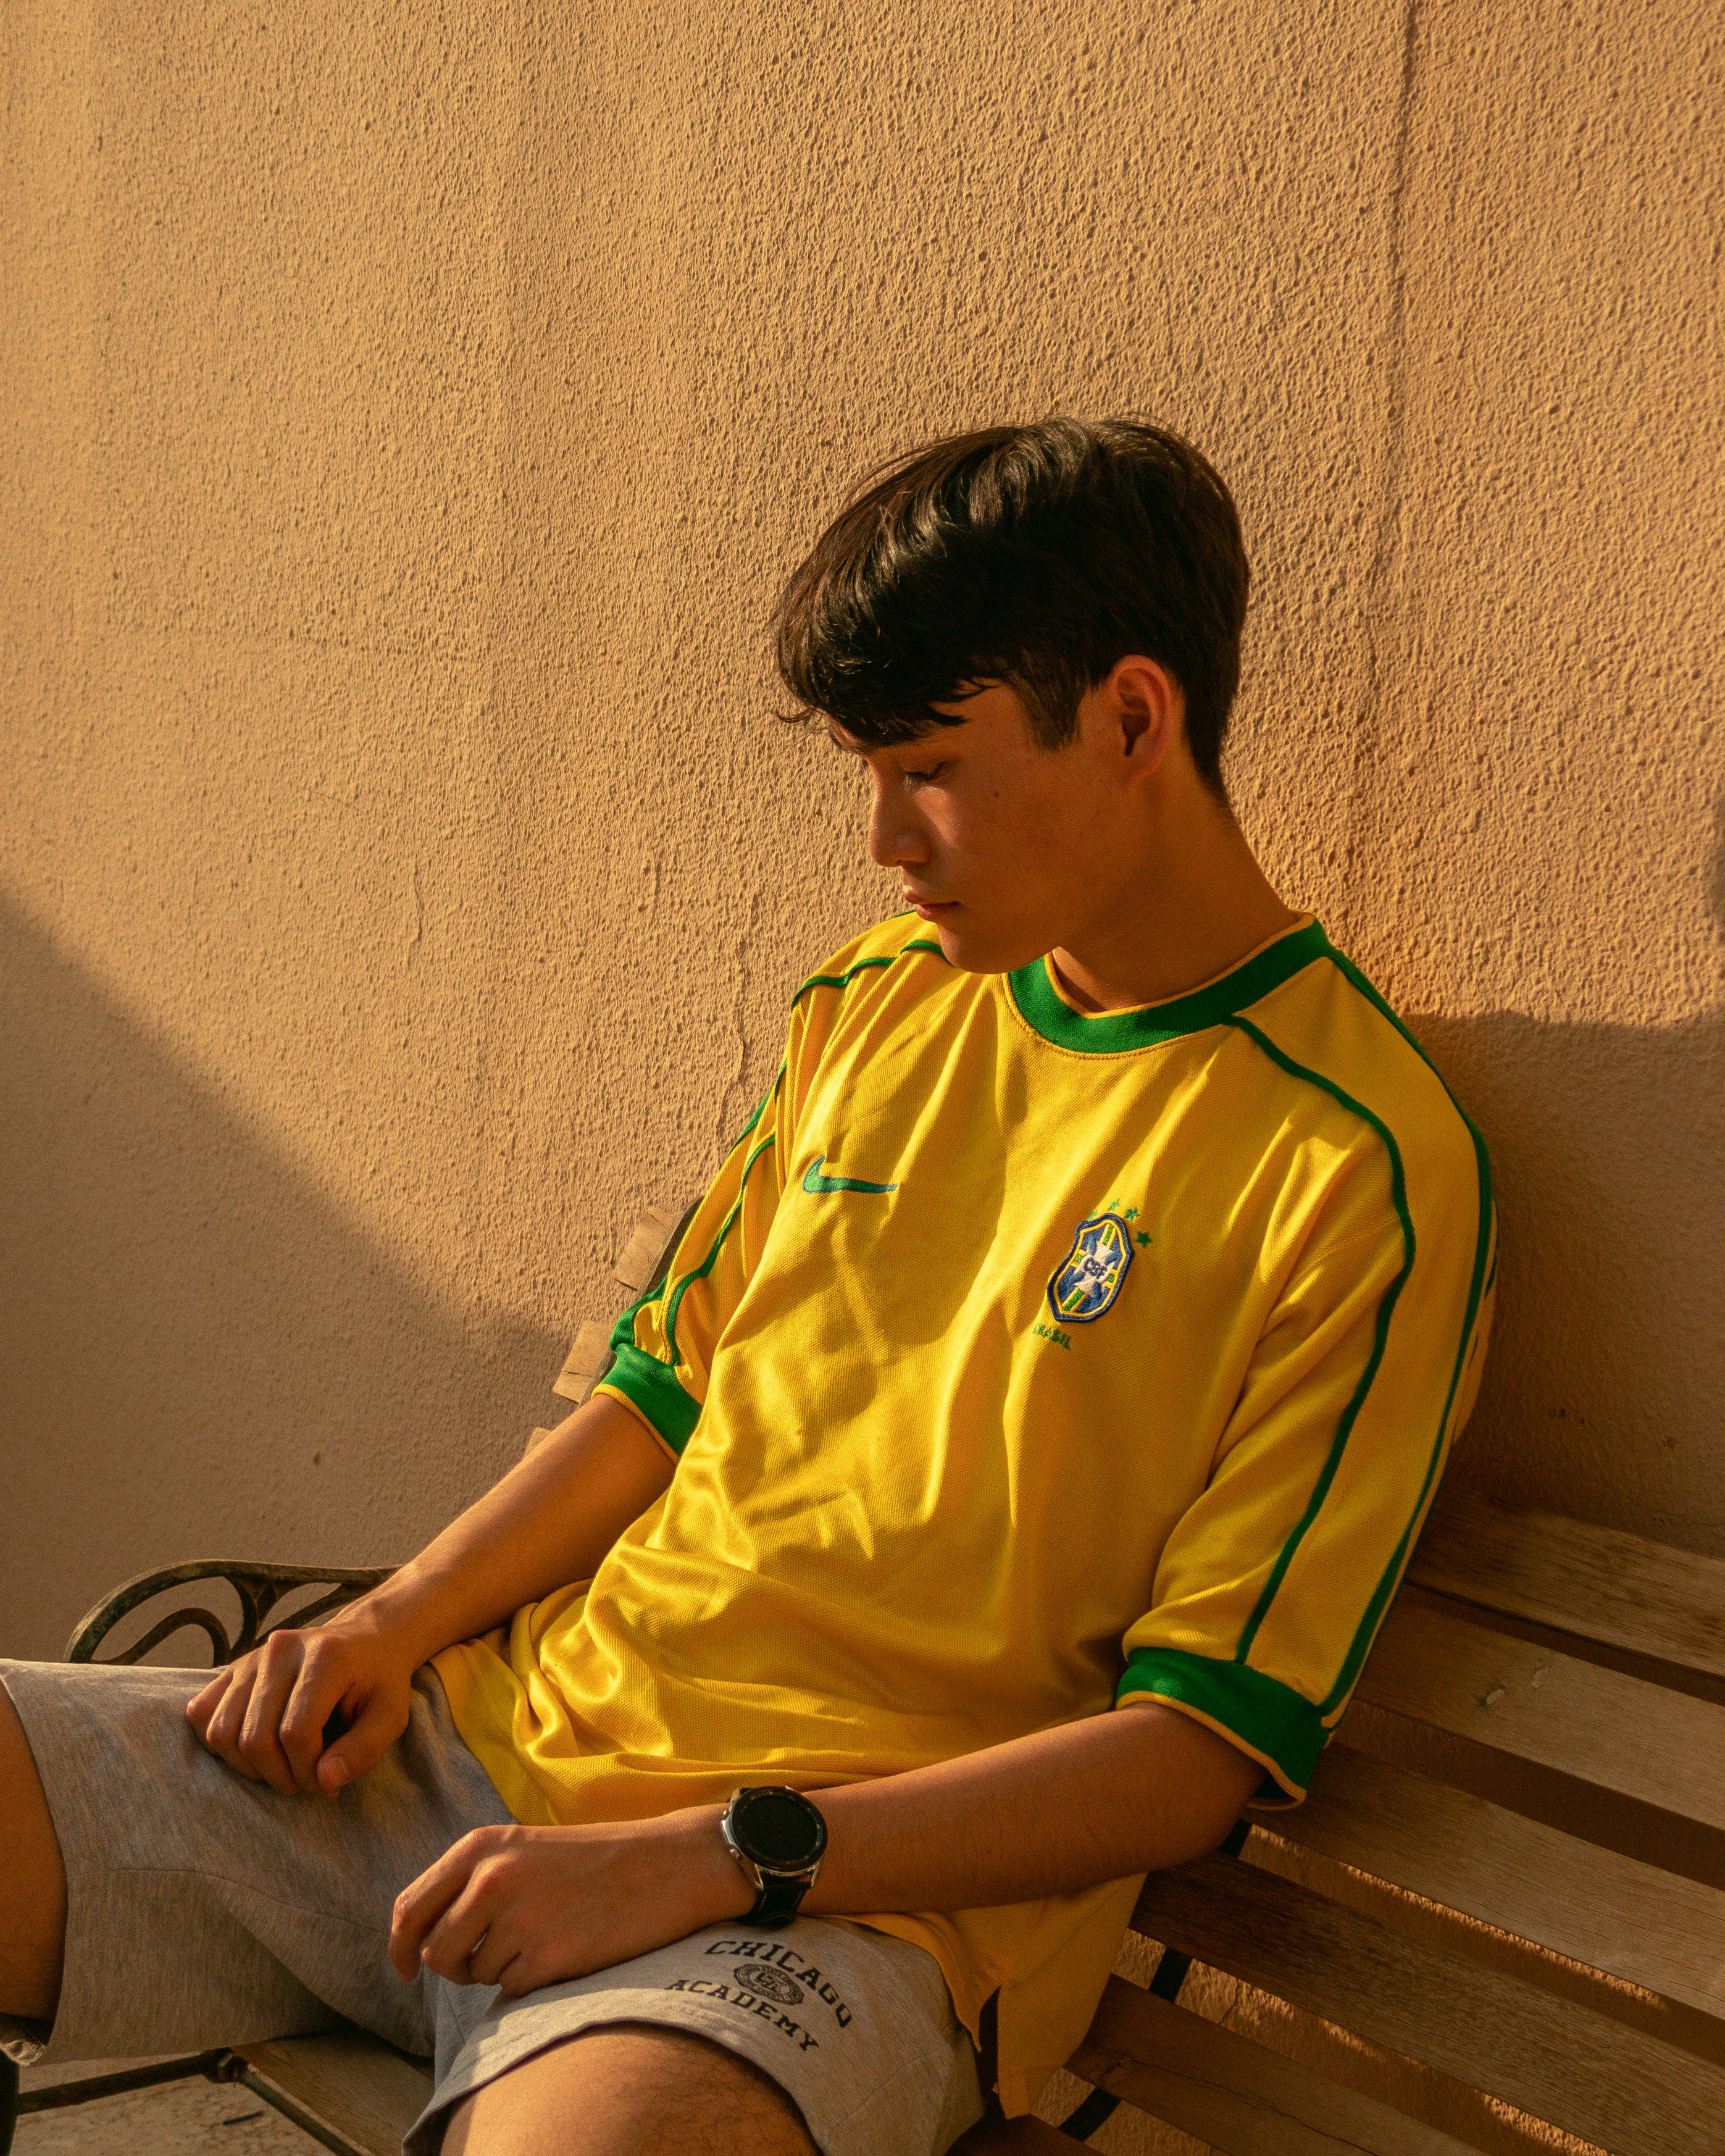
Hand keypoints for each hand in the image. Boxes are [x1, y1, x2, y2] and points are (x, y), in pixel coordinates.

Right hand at [186, 1614, 416, 1796]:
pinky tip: (256, 1749)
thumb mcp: (392, 1716)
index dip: (307, 1772)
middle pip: (255, 1738)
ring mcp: (251, 1657)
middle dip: (280, 1777)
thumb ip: (364, 1751)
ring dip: (249, 1768)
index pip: (295, 1733)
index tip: (326, 1784)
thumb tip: (324, 1782)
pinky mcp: (232, 1668)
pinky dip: (221, 1745)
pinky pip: (201, 1715)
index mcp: (325, 1656)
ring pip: (222, 1733)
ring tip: (283, 1767)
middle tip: (306, 1782)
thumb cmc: (379, 1683)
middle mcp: (281, 1650)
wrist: (366, 1641)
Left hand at [390, 1810, 754, 1995]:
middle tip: (485, 1957)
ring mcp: (520, 1918)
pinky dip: (532, 1980)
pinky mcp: (549, 1956)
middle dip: (454, 1966)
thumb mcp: (523, 1848)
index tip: (404, 1967)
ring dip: (501, 1968)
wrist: (667, 1864)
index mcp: (481, 1847)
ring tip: (545, 1935)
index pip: (408, 1907)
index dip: (399, 1946)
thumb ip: (471, 1881)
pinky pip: (513, 1990)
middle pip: (434, 1952)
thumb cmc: (594, 1858)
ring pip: (476, 1975)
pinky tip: (565, 1949)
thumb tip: (422, 1938)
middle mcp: (492, 1879)